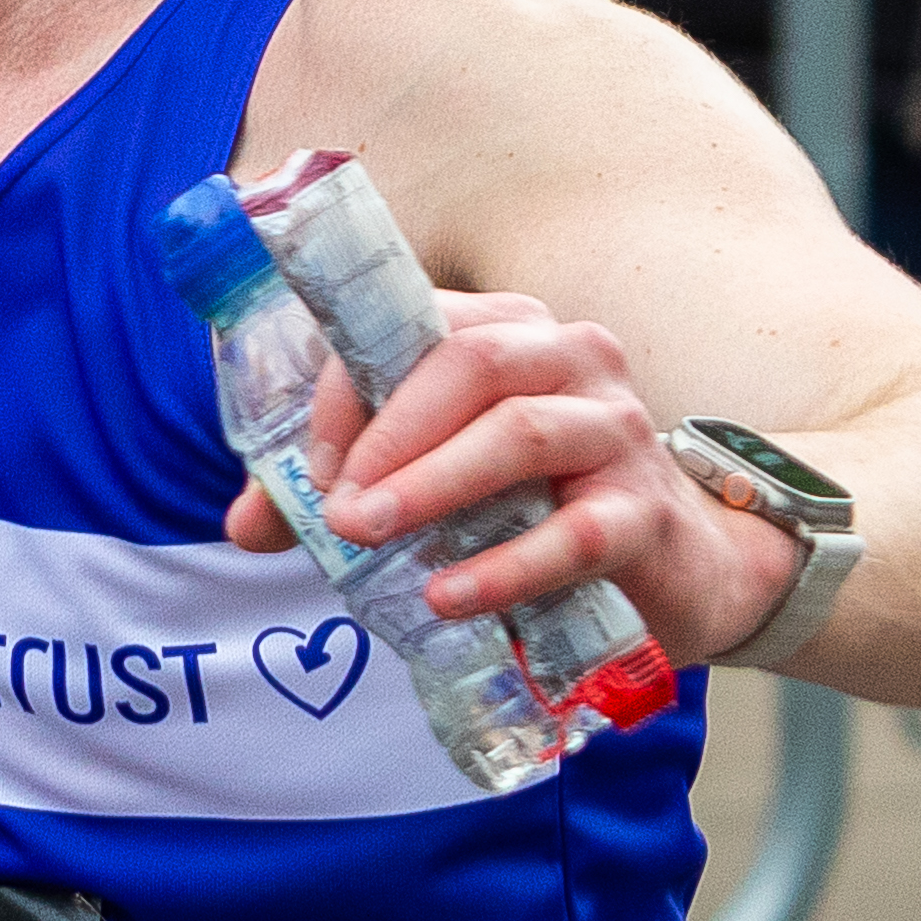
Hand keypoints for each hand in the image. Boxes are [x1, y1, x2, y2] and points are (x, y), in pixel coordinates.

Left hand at [220, 286, 806, 659]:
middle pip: (469, 363)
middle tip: (333, 508)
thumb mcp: (439, 481)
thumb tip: (246, 522)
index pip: (418, 325)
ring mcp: (615, 428)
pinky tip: (447, 596)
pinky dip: (502, 567)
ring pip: (518, 431)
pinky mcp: (644, 512)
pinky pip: (572, 532)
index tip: (304, 464)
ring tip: (365, 536)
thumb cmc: (537, 506)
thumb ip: (345, 487)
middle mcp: (570, 356)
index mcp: (509, 329)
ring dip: (430, 484)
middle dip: (385, 435)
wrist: (674, 569)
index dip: (349, 386)